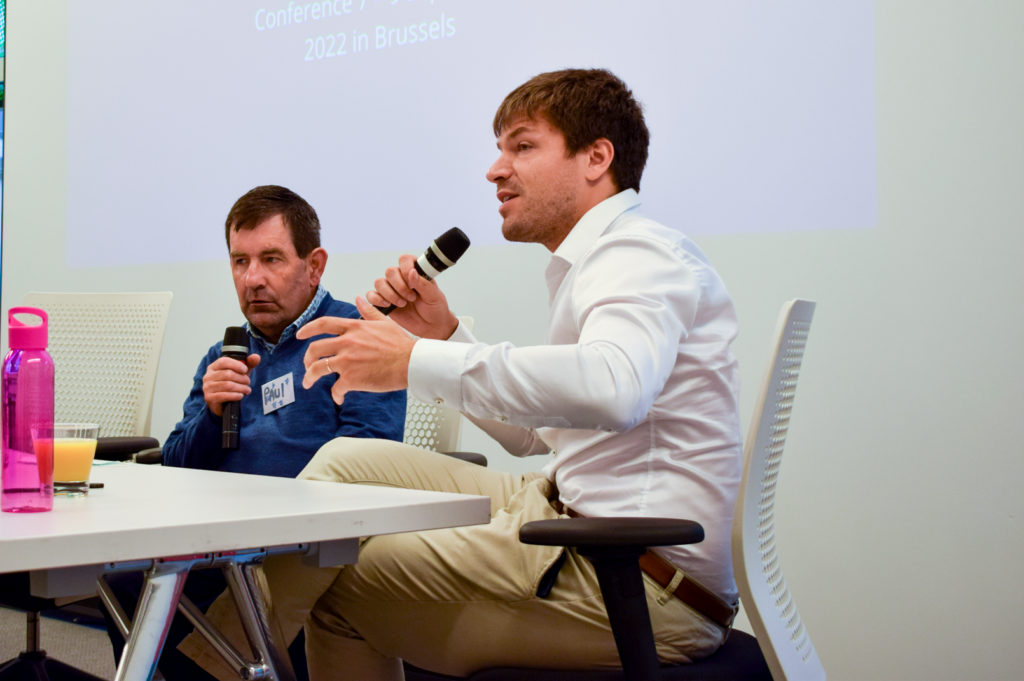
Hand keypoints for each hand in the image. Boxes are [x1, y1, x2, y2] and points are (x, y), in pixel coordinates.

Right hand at [202, 354, 260, 416]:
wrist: (223, 403)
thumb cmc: (231, 384)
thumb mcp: (240, 373)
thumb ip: (248, 364)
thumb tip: (256, 357)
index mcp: (213, 367)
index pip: (223, 361)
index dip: (236, 364)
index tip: (245, 369)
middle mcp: (208, 376)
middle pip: (228, 374)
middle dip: (242, 378)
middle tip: (248, 382)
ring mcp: (207, 387)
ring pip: (227, 385)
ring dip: (241, 388)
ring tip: (247, 390)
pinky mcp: (209, 398)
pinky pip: (224, 395)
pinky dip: (235, 395)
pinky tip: (241, 396)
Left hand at [297, 297, 415, 404]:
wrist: (410, 363)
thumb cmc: (401, 344)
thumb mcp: (384, 323)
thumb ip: (369, 312)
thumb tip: (359, 299)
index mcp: (354, 328)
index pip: (323, 324)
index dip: (307, 329)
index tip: (299, 335)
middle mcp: (347, 342)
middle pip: (315, 348)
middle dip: (307, 358)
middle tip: (307, 364)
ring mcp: (347, 361)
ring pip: (317, 368)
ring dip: (309, 377)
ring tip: (308, 383)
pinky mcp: (352, 379)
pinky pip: (336, 388)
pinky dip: (335, 394)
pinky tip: (339, 397)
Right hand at [366, 254, 458, 339]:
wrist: (432, 326)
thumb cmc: (435, 308)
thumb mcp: (434, 295)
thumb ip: (423, 283)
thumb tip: (412, 272)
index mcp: (415, 272)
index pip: (405, 260)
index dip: (406, 268)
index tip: (412, 282)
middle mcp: (401, 278)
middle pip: (390, 271)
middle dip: (399, 286)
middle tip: (411, 297)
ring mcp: (392, 289)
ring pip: (379, 282)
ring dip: (390, 294)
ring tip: (402, 304)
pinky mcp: (384, 302)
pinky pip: (371, 295)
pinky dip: (377, 299)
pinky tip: (388, 305)